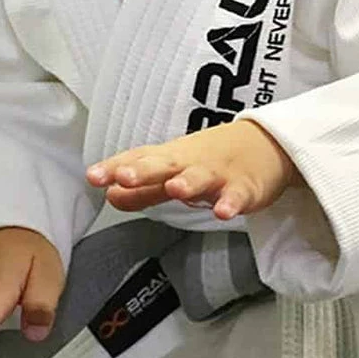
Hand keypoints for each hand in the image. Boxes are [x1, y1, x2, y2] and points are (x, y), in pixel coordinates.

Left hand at [85, 118, 305, 220]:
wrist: (265, 145)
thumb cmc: (212, 161)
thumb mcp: (175, 172)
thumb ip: (143, 189)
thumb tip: (109, 195)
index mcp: (171, 159)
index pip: (139, 161)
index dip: (115, 168)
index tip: (92, 176)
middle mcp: (191, 163)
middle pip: (165, 164)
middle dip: (144, 170)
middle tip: (123, 176)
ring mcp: (219, 174)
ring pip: (201, 178)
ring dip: (188, 182)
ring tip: (174, 189)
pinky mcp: (245, 187)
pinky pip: (238, 196)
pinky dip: (232, 203)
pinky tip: (224, 212)